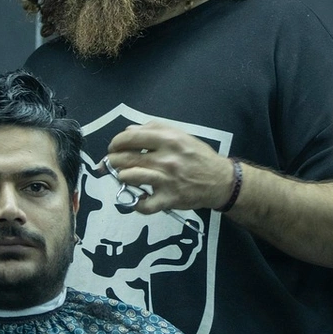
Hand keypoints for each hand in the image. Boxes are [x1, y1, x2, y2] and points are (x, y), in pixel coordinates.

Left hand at [103, 122, 234, 213]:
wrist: (220, 181)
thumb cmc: (198, 156)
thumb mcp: (180, 135)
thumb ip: (155, 129)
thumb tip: (129, 131)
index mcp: (168, 139)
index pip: (130, 137)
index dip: (116, 142)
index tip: (114, 147)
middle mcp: (166, 159)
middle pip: (126, 158)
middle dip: (113, 160)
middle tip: (112, 162)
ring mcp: (166, 180)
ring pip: (130, 178)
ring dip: (122, 177)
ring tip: (125, 176)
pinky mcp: (169, 199)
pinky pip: (144, 205)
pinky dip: (136, 203)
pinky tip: (138, 198)